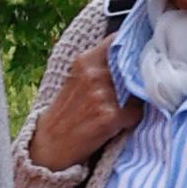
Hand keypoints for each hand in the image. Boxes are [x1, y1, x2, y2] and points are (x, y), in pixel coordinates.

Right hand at [28, 49, 143, 173]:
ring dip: (135, 101)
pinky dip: (131, 119)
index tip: (137, 54)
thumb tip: (132, 54)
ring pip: (138, 91)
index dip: (131, 48)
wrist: (49, 146)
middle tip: (130, 89)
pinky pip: (136, 112)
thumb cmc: (66, 112)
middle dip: (136, 77)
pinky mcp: (109, 116)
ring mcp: (101, 95)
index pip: (118, 41)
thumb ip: (100, 64)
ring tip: (119, 110)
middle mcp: (93, 74)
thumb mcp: (77, 79)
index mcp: (85, 61)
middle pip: (133, 66)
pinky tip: (117, 124)